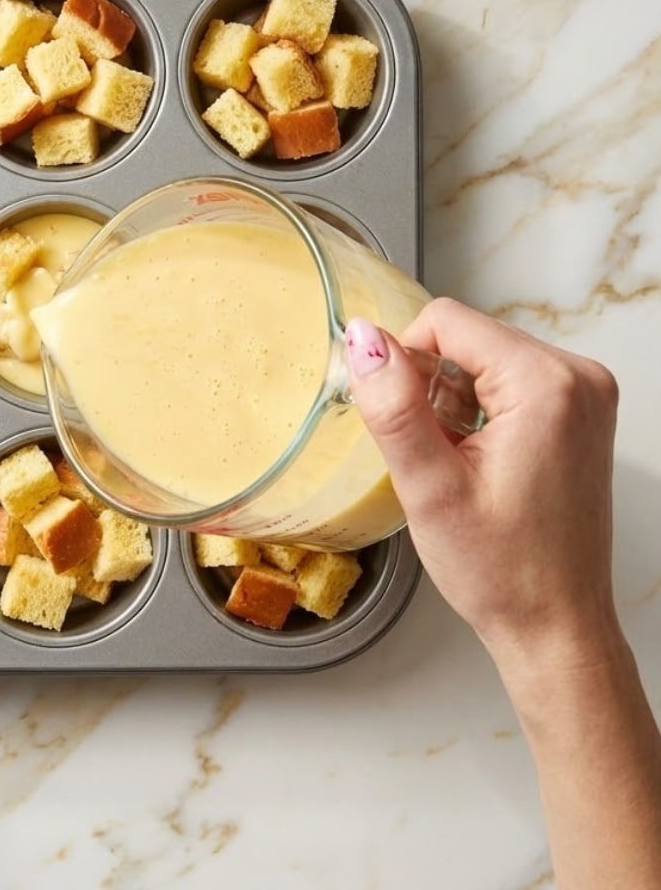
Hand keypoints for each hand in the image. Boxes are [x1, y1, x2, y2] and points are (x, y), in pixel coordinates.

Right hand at [346, 303, 660, 887]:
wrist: (556, 624)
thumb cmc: (503, 571)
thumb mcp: (429, 487)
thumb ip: (393, 405)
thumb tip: (362, 339)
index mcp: (546, 384)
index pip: (446, 321)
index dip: (405, 365)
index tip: (406, 424)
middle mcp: (577, 377)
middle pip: (466, 337)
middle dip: (431, 388)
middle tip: (434, 456)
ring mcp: (583, 394)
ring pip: (481, 359)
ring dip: (451, 402)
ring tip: (458, 464)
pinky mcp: (577, 411)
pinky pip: (505, 381)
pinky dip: (477, 412)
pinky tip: (477, 461)